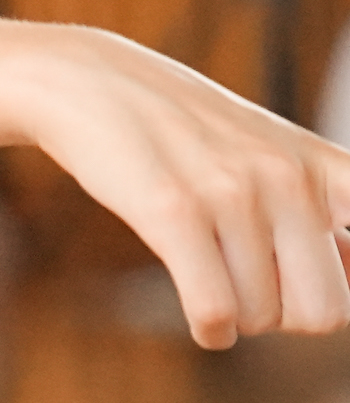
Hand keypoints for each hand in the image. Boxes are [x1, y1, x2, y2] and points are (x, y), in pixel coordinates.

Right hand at [5, 26, 349, 347]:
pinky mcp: (173, 212)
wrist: (84, 79)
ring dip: (232, 312)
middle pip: (326, 312)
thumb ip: (316, 211)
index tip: (312, 276)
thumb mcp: (265, 150)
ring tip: (205, 267)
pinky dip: (208, 328)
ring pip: (261, 317)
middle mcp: (286, 177)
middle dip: (283, 314)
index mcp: (318, 163)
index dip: (348, 280)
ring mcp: (231, 193)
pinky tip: (198, 311)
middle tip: (247, 283)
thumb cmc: (178, 125)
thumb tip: (341, 293)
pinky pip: (215, 313)